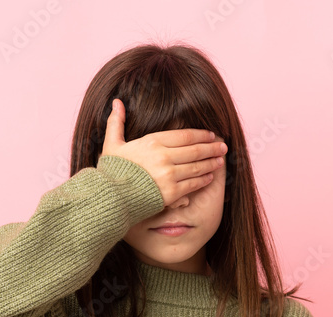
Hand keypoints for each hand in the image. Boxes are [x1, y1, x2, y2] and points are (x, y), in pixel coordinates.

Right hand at [99, 97, 226, 207]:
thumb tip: (116, 102)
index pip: (184, 135)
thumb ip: (116, 122)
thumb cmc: (110, 171)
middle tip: (223, 147)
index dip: (201, 135)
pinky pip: (193, 184)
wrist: (109, 198)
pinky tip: (210, 177)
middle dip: (211, 148)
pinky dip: (203, 180)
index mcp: (152, 142)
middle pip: (195, 150)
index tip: (210, 135)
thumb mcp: (111, 144)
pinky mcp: (171, 193)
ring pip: (197, 167)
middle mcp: (164, 156)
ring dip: (211, 163)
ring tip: (220, 160)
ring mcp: (169, 175)